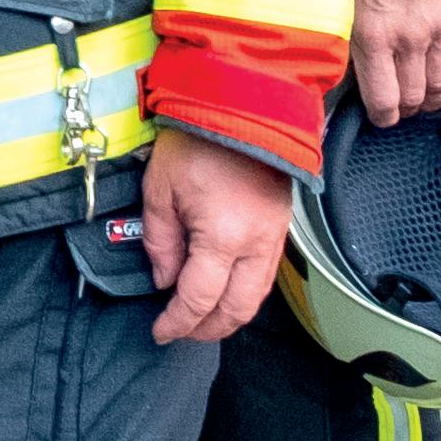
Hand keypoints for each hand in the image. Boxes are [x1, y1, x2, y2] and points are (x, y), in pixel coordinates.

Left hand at [140, 127, 295, 344]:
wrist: (241, 107)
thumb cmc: (197, 142)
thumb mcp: (159, 191)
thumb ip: (160, 242)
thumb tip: (164, 280)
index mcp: (223, 236)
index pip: (200, 298)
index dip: (178, 321)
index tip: (160, 331)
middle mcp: (256, 244)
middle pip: (236, 308)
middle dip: (207, 329)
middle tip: (180, 333)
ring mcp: (274, 238)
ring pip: (257, 296)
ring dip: (229, 316)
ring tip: (200, 321)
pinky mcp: (281, 229)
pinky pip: (266, 275)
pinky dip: (245, 294)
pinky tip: (224, 294)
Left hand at [350, 0, 440, 124]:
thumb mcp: (344, 1)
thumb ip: (348, 37)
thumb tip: (346, 70)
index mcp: (372, 35)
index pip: (382, 96)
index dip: (384, 116)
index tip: (382, 119)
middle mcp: (407, 39)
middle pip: (414, 95)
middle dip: (408, 109)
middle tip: (404, 110)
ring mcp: (439, 33)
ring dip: (434, 101)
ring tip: (427, 104)